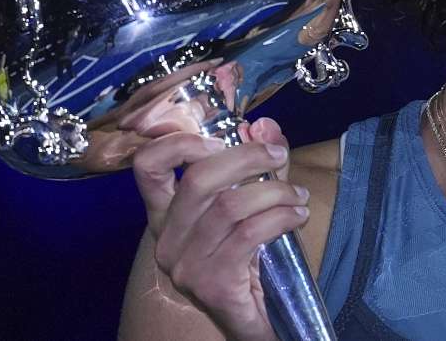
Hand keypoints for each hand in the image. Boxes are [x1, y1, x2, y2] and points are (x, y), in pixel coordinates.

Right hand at [130, 115, 310, 340]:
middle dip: (246, 157)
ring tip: (297, 196)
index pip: (148, 167)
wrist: (256, 320)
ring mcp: (185, 265)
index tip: (222, 135)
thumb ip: (257, 165)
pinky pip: (249, 235)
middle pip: (197, 179)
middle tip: (278, 155)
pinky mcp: (212, 284)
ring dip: (275, 192)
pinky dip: (280, 217)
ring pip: (230, 206)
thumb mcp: (252, 204)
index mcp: (166, 215)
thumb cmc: (250, 259)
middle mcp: (167, 239)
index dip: (178, 142)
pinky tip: (297, 216)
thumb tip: (266, 125)